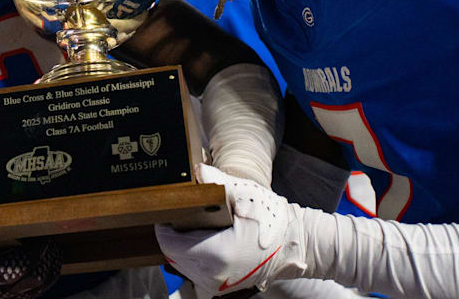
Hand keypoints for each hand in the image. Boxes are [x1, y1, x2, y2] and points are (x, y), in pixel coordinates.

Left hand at [155, 164, 308, 295]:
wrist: (293, 245)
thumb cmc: (271, 220)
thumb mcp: (245, 195)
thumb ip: (217, 181)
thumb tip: (197, 171)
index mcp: (217, 253)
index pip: (169, 242)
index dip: (164, 225)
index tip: (168, 211)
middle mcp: (214, 275)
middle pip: (173, 253)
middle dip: (174, 234)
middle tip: (181, 215)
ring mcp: (217, 284)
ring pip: (182, 264)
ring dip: (182, 246)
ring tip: (194, 226)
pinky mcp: (220, 287)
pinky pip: (194, 271)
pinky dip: (193, 256)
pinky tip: (204, 240)